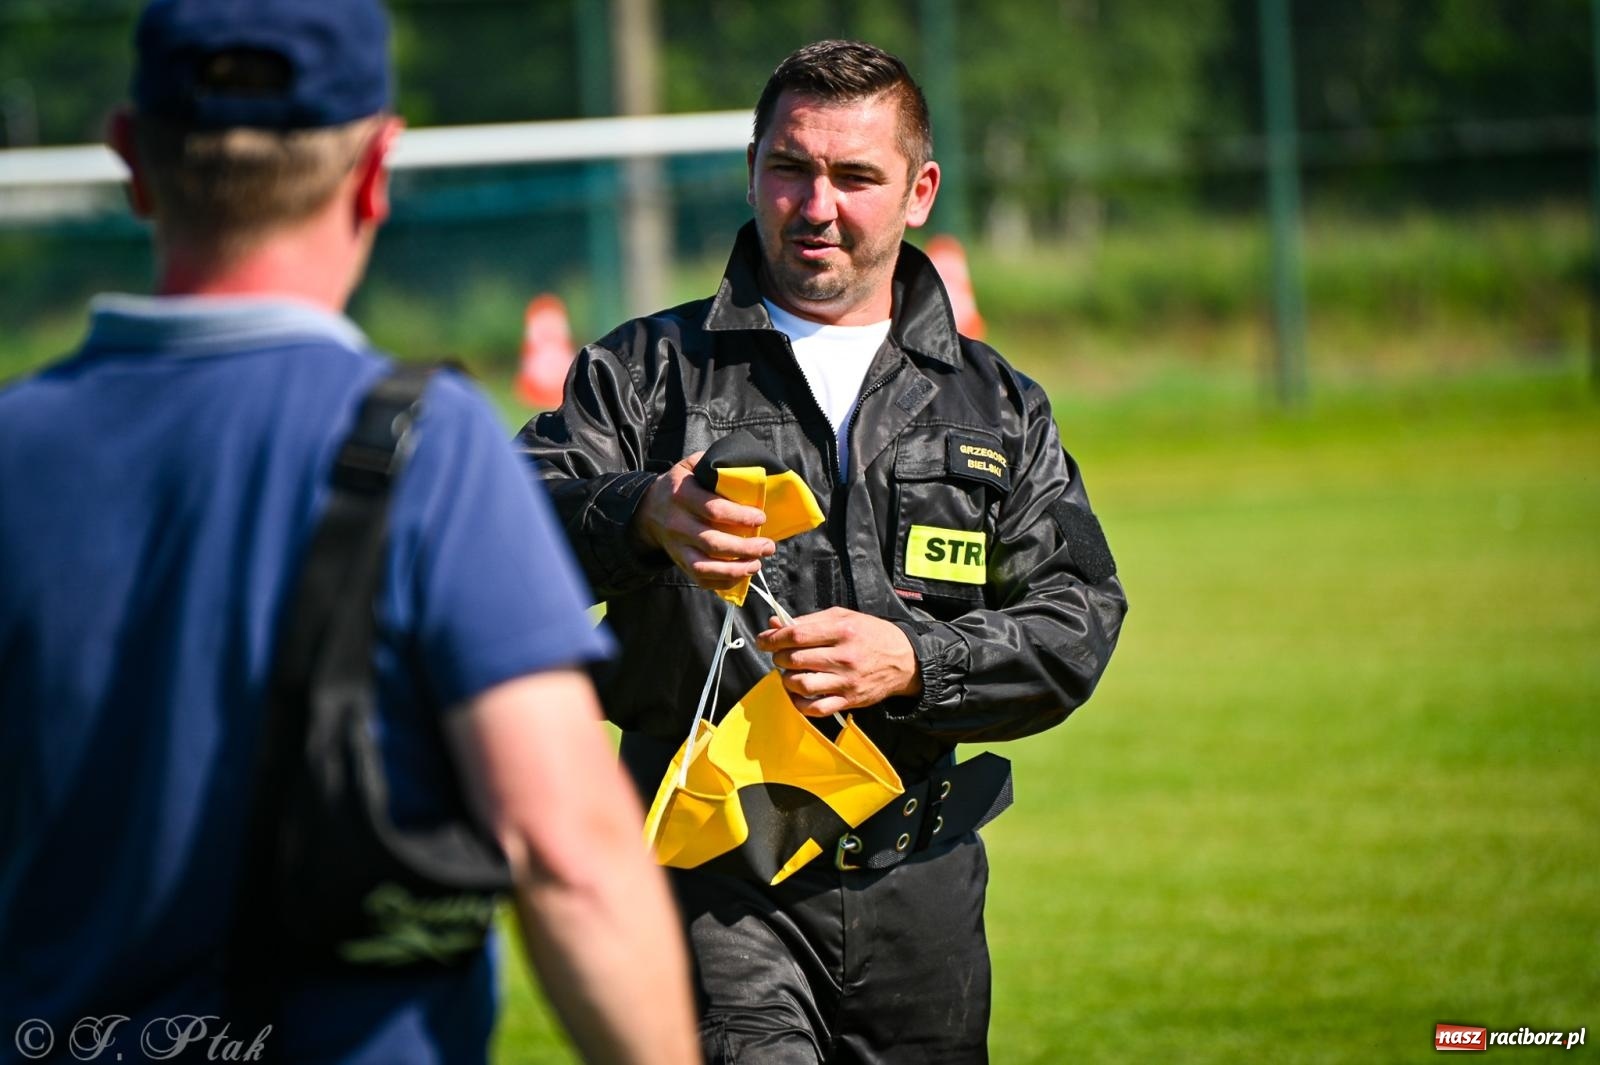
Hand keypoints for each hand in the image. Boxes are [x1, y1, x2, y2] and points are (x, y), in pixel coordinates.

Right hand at [633, 451, 774, 591]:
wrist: (649, 510)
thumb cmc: (680, 486)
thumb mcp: (690, 466)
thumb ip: (713, 463)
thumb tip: (745, 467)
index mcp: (682, 495)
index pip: (714, 510)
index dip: (740, 517)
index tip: (761, 519)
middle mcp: (677, 523)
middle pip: (713, 542)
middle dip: (745, 548)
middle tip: (768, 546)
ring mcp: (676, 546)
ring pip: (705, 566)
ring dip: (735, 569)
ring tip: (757, 564)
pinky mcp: (679, 562)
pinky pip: (700, 578)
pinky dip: (722, 581)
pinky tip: (742, 575)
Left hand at [755, 606, 922, 716]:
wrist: (905, 660)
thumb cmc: (871, 634)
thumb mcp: (843, 617)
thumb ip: (808, 621)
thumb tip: (774, 624)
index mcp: (842, 631)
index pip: (796, 635)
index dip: (772, 638)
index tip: (763, 640)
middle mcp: (844, 657)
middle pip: (794, 660)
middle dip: (778, 657)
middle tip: (779, 654)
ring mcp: (846, 682)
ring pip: (801, 684)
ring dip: (787, 678)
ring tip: (791, 672)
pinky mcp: (849, 701)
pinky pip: (816, 709)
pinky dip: (799, 703)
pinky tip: (798, 693)